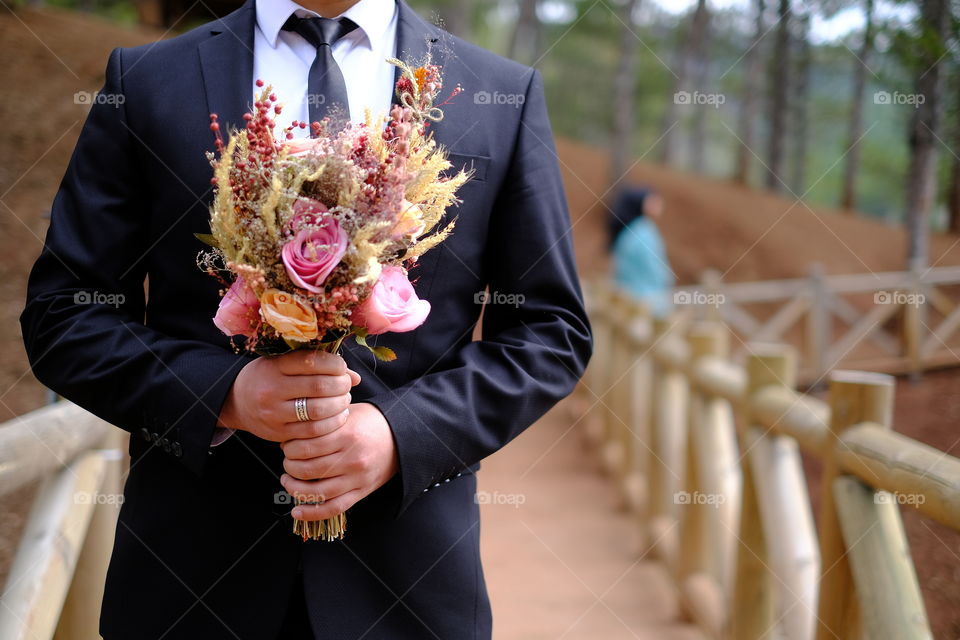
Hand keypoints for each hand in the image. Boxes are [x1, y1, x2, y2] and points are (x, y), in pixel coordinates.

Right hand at [217, 350, 360, 442]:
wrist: (238, 401)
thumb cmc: (270, 376)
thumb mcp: (285, 363)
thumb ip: (318, 365)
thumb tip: (355, 378)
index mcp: (274, 366)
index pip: (312, 361)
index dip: (335, 364)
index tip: (341, 367)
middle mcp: (271, 389)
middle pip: (319, 387)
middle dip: (341, 385)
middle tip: (346, 385)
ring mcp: (274, 413)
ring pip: (318, 411)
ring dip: (339, 406)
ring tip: (344, 401)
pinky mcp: (278, 433)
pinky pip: (313, 432)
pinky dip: (332, 424)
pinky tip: (338, 417)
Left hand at [279, 402, 397, 520]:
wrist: (402, 435)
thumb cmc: (372, 421)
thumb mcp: (347, 412)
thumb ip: (322, 421)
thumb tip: (292, 432)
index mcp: (346, 435)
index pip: (305, 447)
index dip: (289, 448)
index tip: (286, 445)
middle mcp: (351, 459)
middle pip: (307, 470)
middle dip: (289, 466)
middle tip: (287, 461)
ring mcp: (357, 479)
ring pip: (317, 492)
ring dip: (295, 489)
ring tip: (288, 481)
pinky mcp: (361, 492)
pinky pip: (334, 508)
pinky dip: (313, 513)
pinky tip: (297, 511)